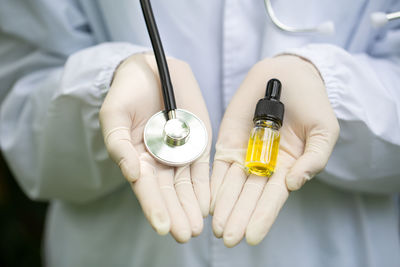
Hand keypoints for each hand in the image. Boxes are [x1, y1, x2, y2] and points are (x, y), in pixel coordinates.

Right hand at [99, 53, 211, 241]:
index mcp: (135, 158)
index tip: (163, 226)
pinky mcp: (198, 144)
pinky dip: (205, 186)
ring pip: (186, 185)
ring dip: (192, 206)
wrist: (152, 70)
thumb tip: (131, 173)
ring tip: (198, 226)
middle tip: (186, 234)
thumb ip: (119, 144)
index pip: (145, 187)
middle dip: (177, 213)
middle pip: (168, 192)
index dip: (154, 206)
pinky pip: (203, 168)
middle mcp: (158, 161)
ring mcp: (179, 153)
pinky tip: (208, 203)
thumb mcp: (114, 115)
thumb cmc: (127, 93)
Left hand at [210, 55, 338, 246]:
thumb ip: (314, 158)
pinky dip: (212, 184)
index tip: (251, 236)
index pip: (273, 197)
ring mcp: (244, 155)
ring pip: (231, 186)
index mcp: (288, 167)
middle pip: (249, 196)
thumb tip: (293, 185)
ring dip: (223, 206)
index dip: (263, 216)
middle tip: (227, 238)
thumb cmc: (311, 102)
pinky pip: (218, 167)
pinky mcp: (227, 143)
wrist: (285, 74)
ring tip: (216, 227)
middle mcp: (264, 166)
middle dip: (239, 217)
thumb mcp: (323, 130)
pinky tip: (207, 200)